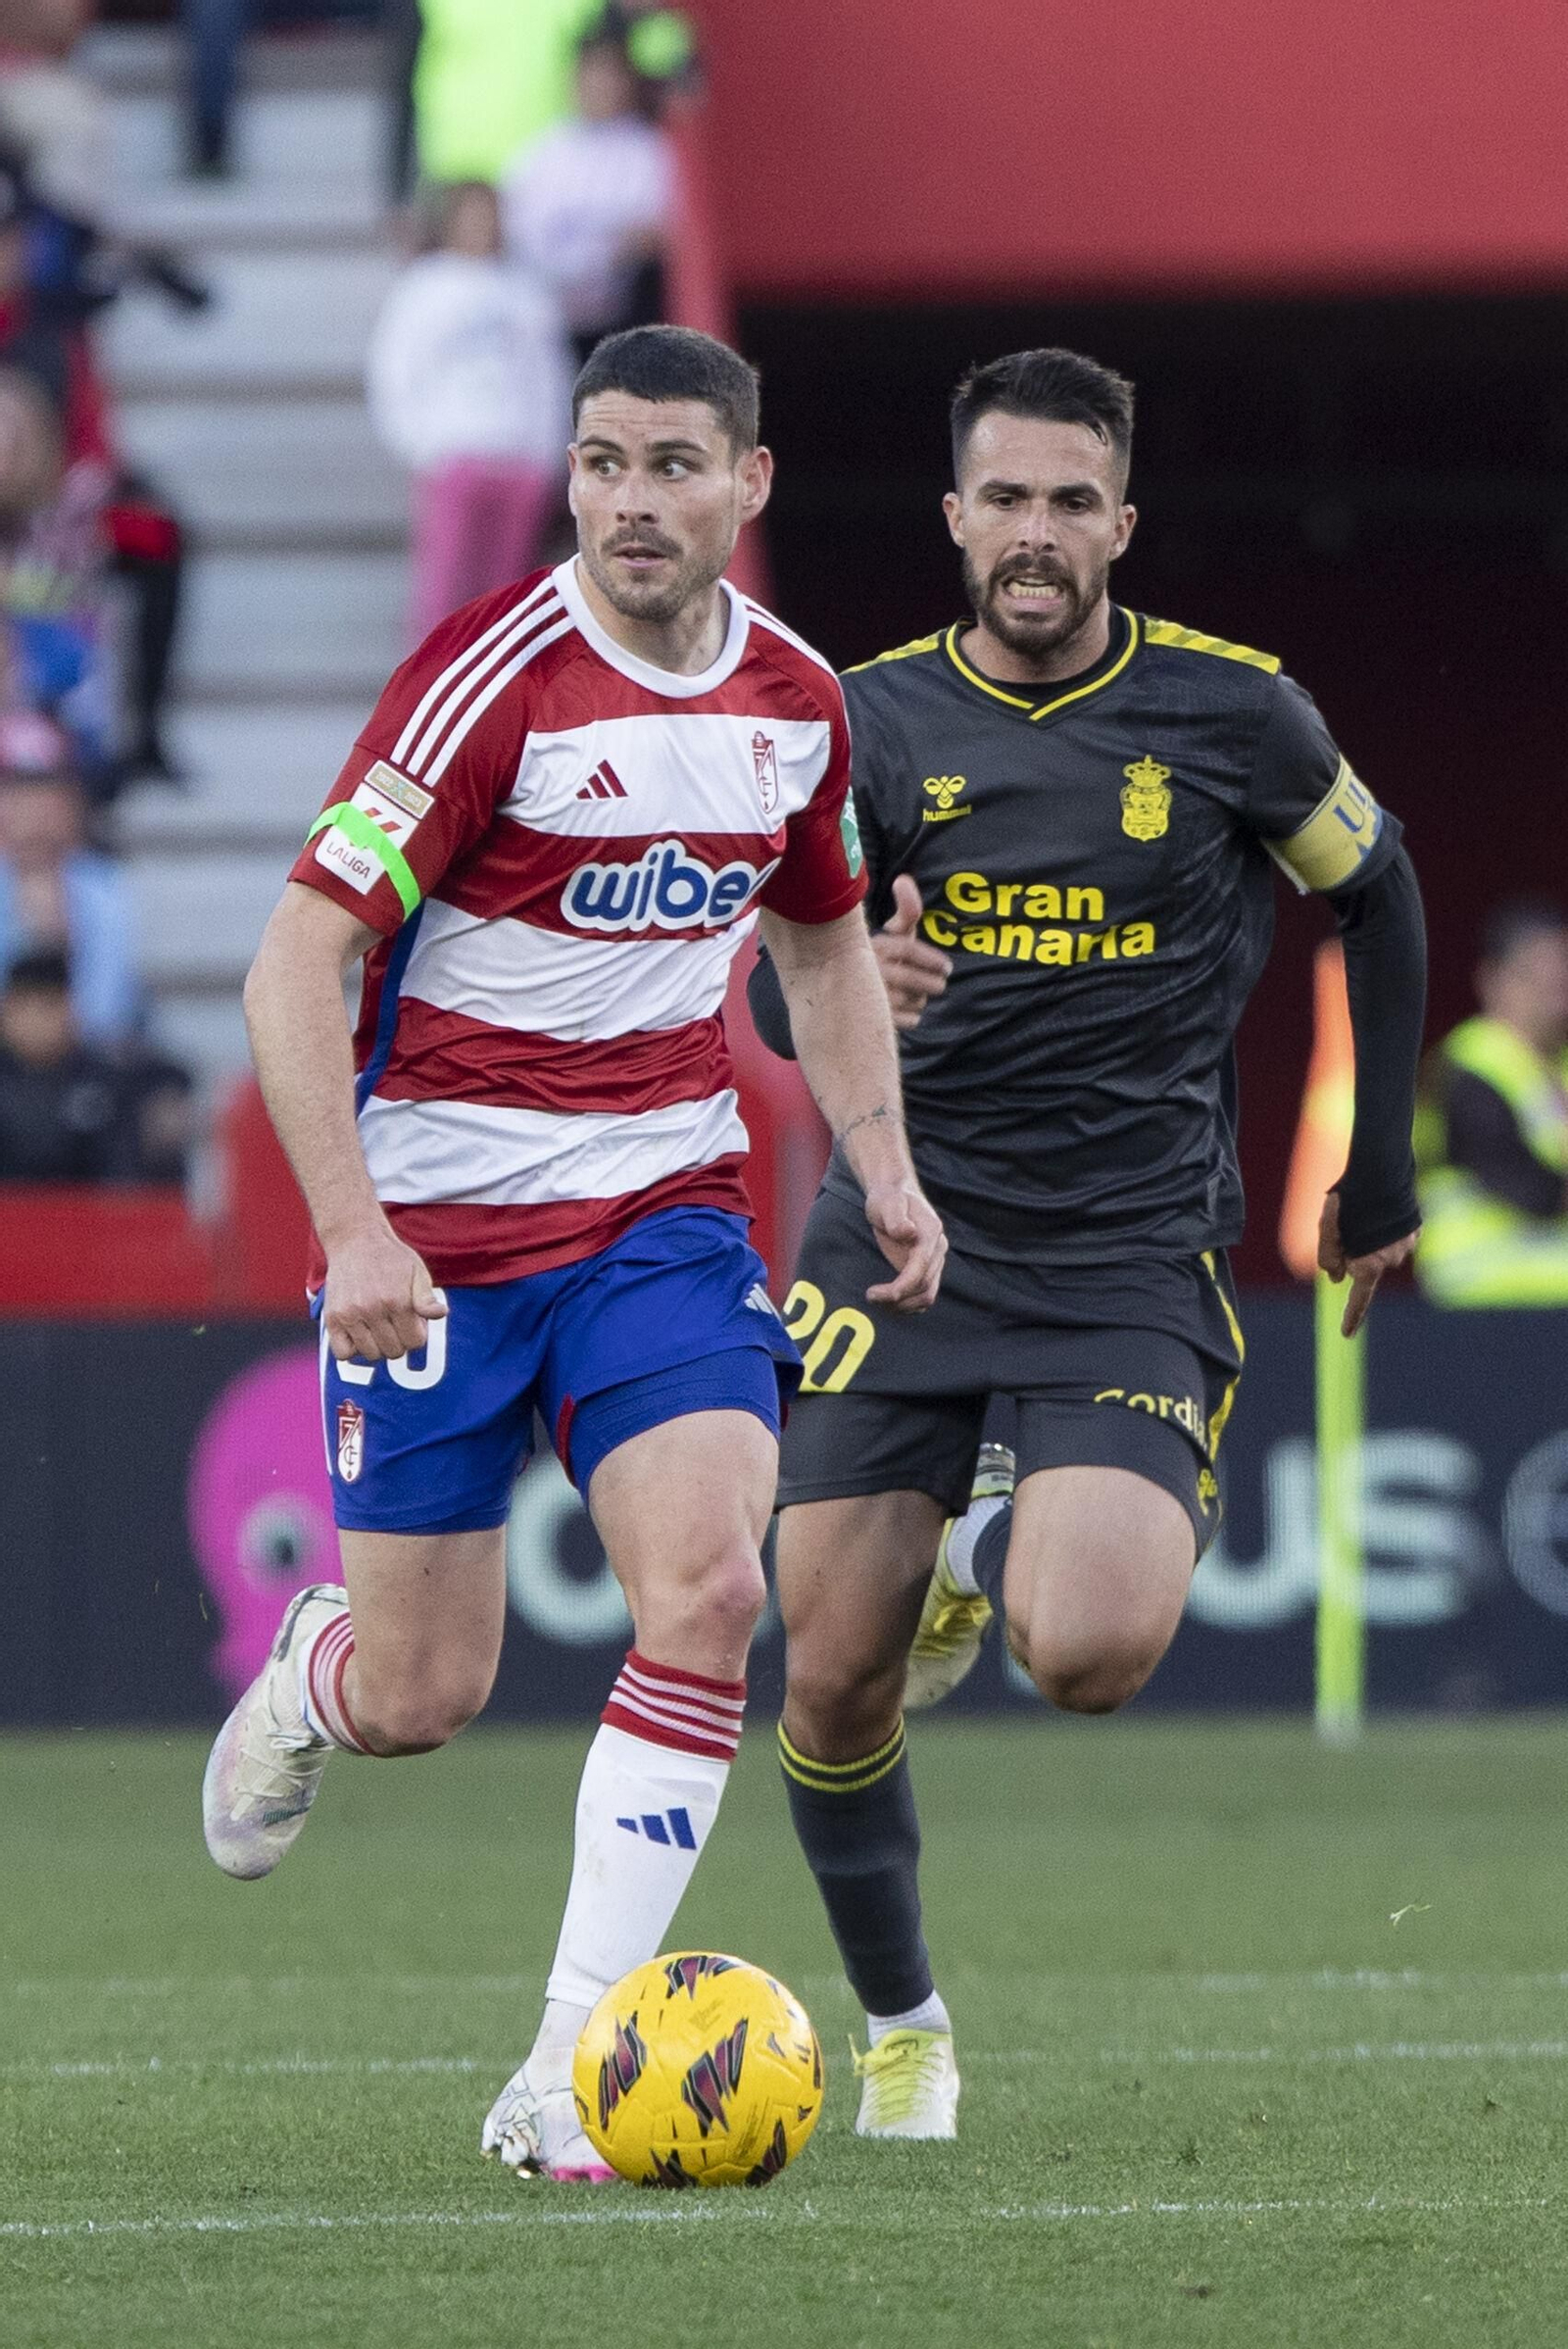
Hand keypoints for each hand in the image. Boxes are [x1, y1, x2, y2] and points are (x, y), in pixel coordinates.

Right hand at [322, 1221, 447, 1361]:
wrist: (355, 1240)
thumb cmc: (391, 1258)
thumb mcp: (417, 1271)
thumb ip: (427, 1298)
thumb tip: (440, 1314)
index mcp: (397, 1300)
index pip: (415, 1342)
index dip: (417, 1333)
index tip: (412, 1320)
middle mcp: (372, 1309)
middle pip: (394, 1351)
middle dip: (400, 1340)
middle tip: (395, 1322)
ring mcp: (350, 1315)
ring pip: (371, 1355)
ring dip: (378, 1346)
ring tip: (379, 1327)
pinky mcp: (332, 1317)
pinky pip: (343, 1354)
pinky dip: (352, 1350)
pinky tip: (360, 1334)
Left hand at [863, 1180, 946, 1312]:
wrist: (895, 1195)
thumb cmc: (889, 1198)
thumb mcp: (888, 1203)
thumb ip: (896, 1218)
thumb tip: (909, 1232)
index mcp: (931, 1233)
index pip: (921, 1269)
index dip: (901, 1286)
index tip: (876, 1294)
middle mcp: (937, 1249)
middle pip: (925, 1286)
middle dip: (898, 1299)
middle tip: (870, 1297)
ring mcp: (933, 1260)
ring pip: (927, 1295)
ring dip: (904, 1306)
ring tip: (877, 1301)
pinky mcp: (925, 1268)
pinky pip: (923, 1293)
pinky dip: (907, 1303)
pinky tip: (887, 1301)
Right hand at [873, 875, 951, 1031]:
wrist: (834, 986)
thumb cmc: (876, 954)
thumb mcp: (891, 932)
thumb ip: (906, 911)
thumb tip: (903, 880)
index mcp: (872, 945)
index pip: (907, 949)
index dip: (931, 959)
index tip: (947, 968)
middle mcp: (867, 969)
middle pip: (911, 979)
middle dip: (931, 983)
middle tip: (939, 984)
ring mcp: (865, 996)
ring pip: (907, 1001)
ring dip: (919, 999)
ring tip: (920, 995)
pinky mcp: (866, 1018)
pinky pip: (901, 1020)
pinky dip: (911, 1017)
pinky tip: (910, 1012)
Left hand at [1317, 1191, 1419, 1336]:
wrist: (1382, 1168)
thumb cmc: (1350, 1199)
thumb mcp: (1327, 1227)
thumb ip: (1327, 1256)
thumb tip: (1334, 1278)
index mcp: (1369, 1264)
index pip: (1359, 1297)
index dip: (1352, 1316)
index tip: (1346, 1335)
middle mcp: (1391, 1260)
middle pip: (1365, 1264)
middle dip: (1354, 1251)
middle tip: (1345, 1221)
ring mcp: (1407, 1245)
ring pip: (1380, 1248)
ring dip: (1370, 1236)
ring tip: (1365, 1210)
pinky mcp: (1415, 1229)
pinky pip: (1394, 1234)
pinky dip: (1385, 1227)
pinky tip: (1380, 1208)